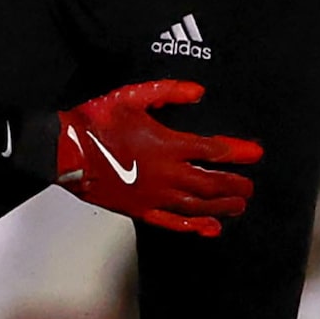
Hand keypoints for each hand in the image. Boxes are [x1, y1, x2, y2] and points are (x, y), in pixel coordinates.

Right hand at [57, 80, 261, 237]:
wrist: (64, 150)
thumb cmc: (94, 123)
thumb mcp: (132, 96)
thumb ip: (169, 91)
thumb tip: (199, 92)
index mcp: (167, 145)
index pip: (213, 151)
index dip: (238, 152)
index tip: (255, 153)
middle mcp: (166, 174)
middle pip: (211, 183)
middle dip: (235, 184)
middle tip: (250, 186)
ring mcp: (154, 195)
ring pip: (197, 205)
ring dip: (222, 206)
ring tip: (239, 205)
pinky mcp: (139, 210)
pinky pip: (173, 222)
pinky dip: (194, 227)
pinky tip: (209, 228)